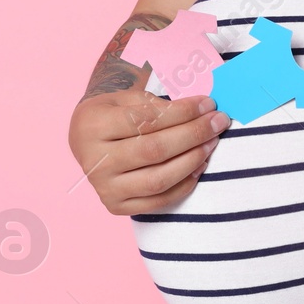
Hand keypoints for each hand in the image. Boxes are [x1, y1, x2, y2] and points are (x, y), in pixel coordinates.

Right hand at [68, 90, 229, 214]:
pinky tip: (199, 165)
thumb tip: (202, 110)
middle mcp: (95, 160)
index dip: (183, 112)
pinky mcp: (116, 206)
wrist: (85, 141)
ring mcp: (104, 187)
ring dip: (193, 160)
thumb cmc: (112, 114)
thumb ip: (158, 104)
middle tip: (218, 122)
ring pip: (158, 179)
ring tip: (211, 143)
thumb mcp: (127, 98)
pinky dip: (184, 184)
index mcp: (93, 125)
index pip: (146, 120)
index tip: (208, 104)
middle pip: (154, 150)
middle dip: (193, 135)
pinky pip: (158, 201)